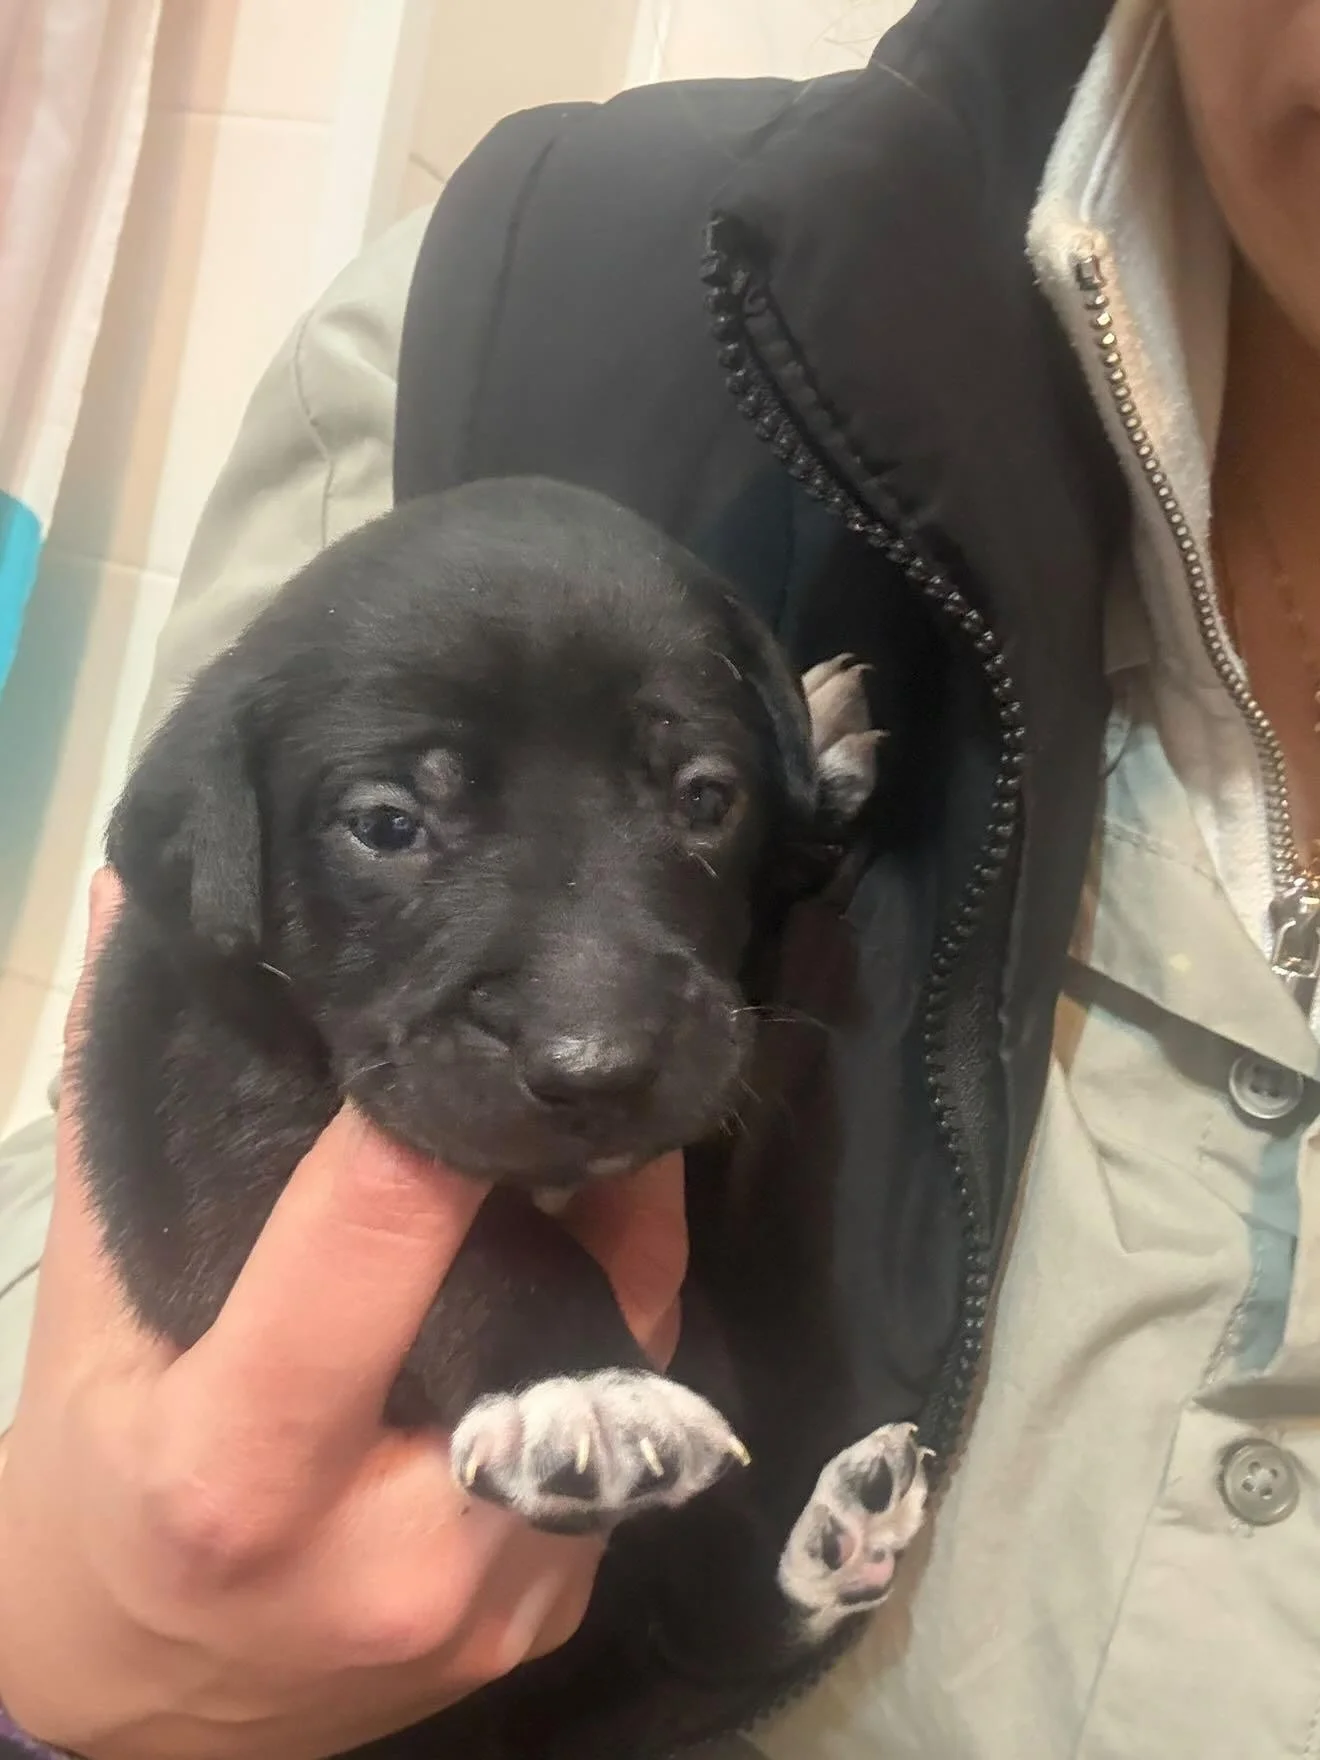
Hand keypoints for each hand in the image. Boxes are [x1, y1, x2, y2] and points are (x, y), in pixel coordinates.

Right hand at [0, 871, 687, 1759]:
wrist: (130, 1706)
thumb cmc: (92, 1497)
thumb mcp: (84, 1325)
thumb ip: (124, 1130)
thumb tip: (134, 913)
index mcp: (245, 1475)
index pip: (372, 1246)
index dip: (430, 1115)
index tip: (468, 1020)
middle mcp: (397, 1556)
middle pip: (559, 1312)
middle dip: (584, 1179)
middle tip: (575, 1071)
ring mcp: (497, 1604)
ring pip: (624, 1378)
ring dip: (619, 1255)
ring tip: (594, 1151)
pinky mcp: (549, 1623)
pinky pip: (623, 1447)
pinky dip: (609, 1347)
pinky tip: (579, 1273)